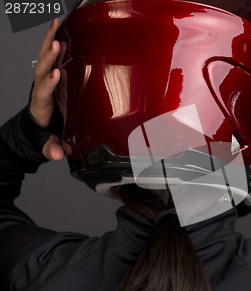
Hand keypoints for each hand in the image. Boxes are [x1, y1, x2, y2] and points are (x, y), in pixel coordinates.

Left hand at [30, 19, 63, 160]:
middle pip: (42, 70)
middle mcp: (42, 89)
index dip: (49, 84)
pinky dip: (55, 42)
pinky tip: (61, 30)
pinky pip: (52, 57)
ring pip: (45, 58)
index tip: (56, 75)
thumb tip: (58, 154)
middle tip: (56, 44)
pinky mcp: (53, 76)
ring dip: (50, 41)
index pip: (43, 92)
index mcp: (41, 105)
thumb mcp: (48, 144)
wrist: (39, 126)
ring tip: (57, 25)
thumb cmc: (46, 133)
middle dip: (48, 57)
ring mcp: (46, 80)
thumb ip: (52, 148)